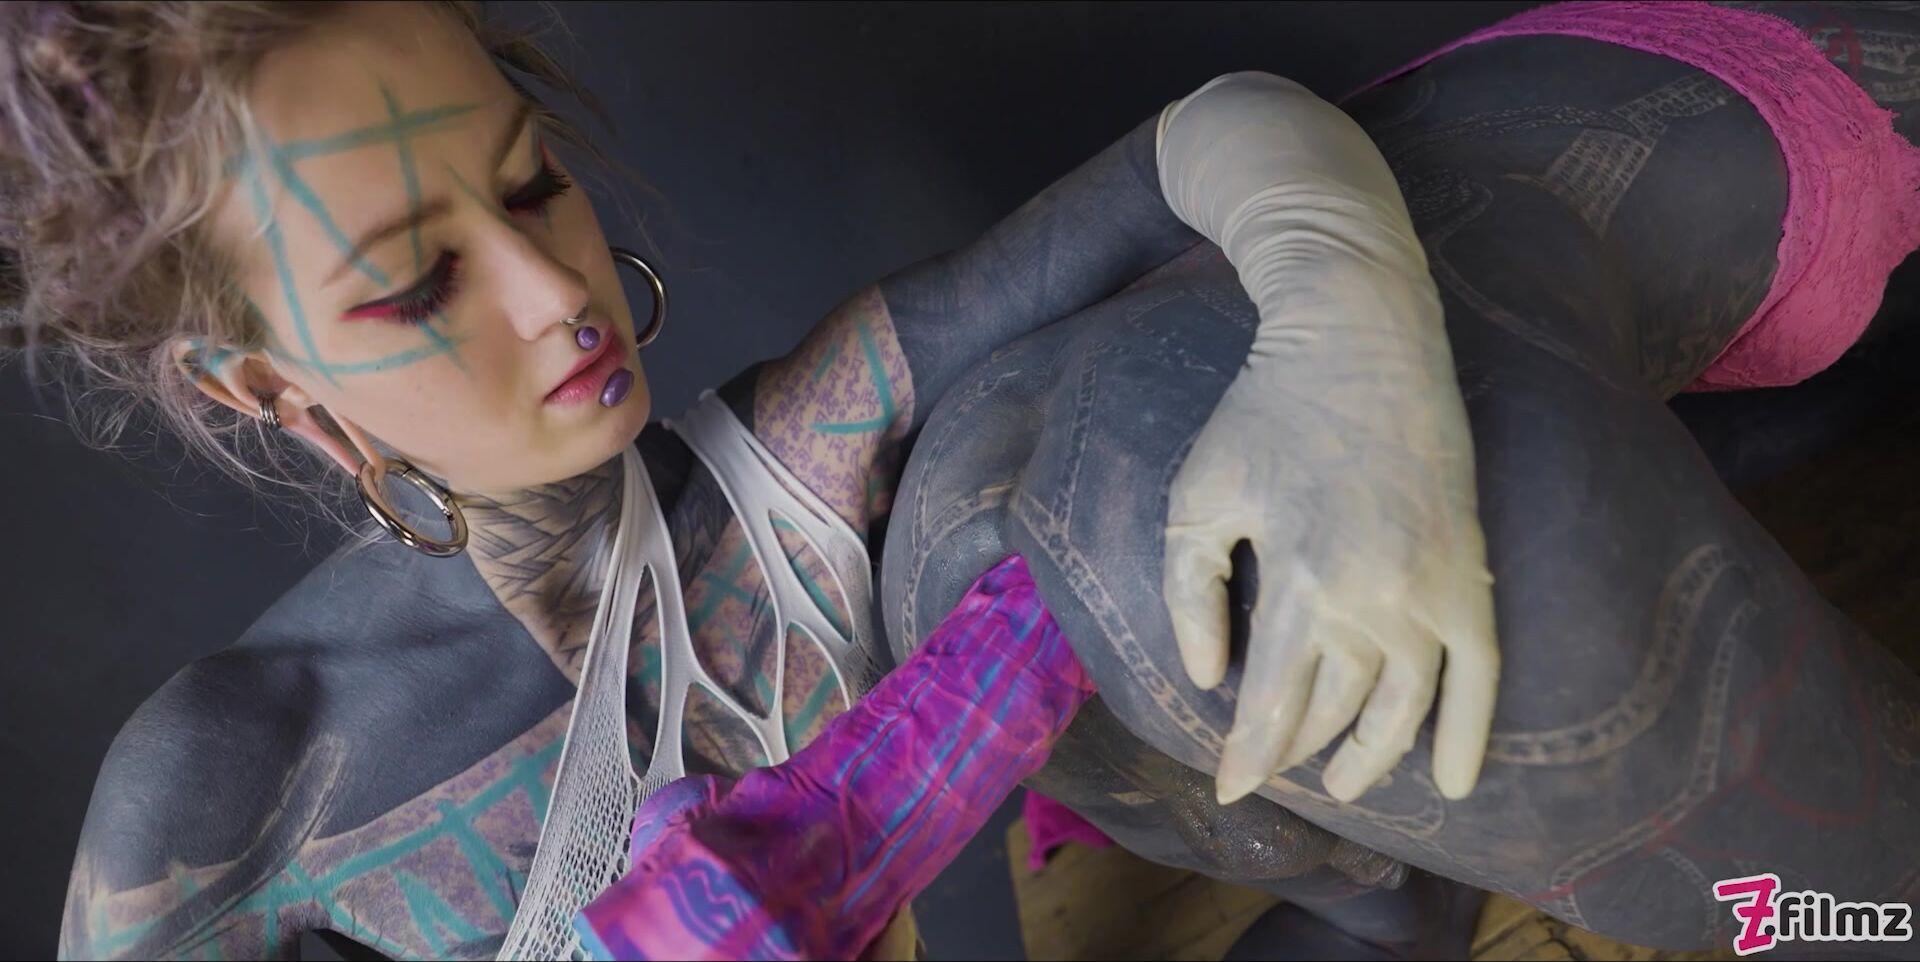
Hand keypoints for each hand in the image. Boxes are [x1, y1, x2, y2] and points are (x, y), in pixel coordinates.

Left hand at [1162, 282, 1496, 804]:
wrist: (1363, 338)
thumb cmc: (1264, 413)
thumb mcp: (1199, 496)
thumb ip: (1192, 594)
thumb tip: (1208, 679)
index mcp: (1298, 579)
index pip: (1272, 703)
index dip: (1249, 757)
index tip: (1229, 789)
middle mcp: (1373, 598)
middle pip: (1333, 708)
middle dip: (1296, 747)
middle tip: (1274, 763)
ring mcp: (1433, 590)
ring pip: (1403, 708)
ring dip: (1370, 757)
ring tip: (1343, 783)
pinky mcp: (1471, 574)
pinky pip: (1480, 676)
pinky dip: (1467, 736)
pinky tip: (1449, 784)